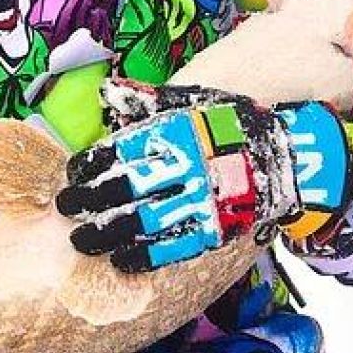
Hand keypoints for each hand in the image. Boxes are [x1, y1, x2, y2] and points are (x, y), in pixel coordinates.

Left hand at [56, 81, 302, 272]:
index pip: (118, 152)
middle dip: (87, 201)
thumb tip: (108, 91)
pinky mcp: (214, 228)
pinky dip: (143, 256)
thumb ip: (148, 100)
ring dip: (105, 234)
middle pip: (122, 189)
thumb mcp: (192, 100)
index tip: (73, 175)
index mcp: (173, 134)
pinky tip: (119, 260)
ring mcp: (199, 200)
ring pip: (141, 222)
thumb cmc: (230, 124)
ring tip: (80, 240)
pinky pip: (173, 247)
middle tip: (65, 208)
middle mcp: (183, 168)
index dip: (89, 167)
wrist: (287, 154)